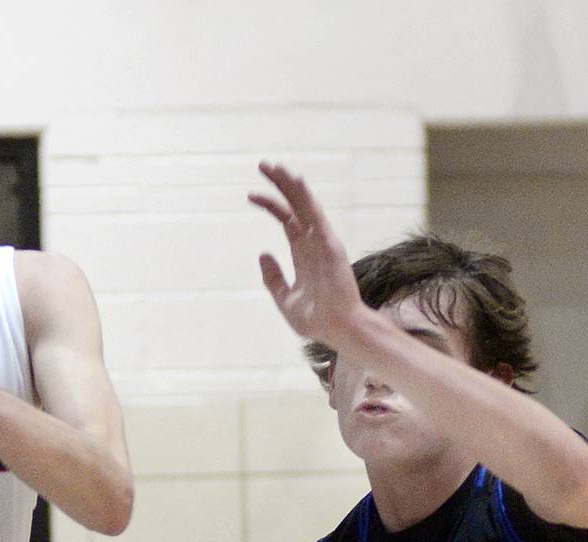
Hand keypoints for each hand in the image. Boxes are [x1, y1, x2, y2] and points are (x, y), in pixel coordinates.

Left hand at [248, 160, 362, 346]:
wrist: (338, 331)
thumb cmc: (316, 320)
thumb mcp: (285, 299)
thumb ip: (273, 277)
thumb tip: (262, 253)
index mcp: (304, 253)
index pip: (286, 220)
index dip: (270, 205)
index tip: (249, 195)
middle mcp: (314, 243)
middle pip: (296, 206)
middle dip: (280, 185)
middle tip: (262, 164)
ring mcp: (323, 243)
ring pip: (306, 206)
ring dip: (291, 184)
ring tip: (275, 166)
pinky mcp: (330, 246)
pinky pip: (316, 217)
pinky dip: (307, 199)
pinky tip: (297, 182)